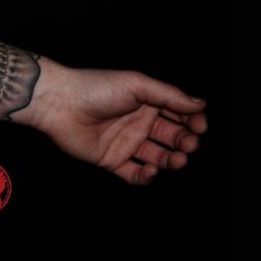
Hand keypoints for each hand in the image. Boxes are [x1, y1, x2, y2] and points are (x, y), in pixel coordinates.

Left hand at [13, 58, 208, 184]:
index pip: (178, 113)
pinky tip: (150, 169)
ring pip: (158, 157)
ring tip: (176, 159)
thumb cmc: (97, 88)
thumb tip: (200, 104)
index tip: (200, 126)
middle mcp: (138, 122)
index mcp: (146, 101)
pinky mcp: (112, 160)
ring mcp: (126, 142)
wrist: (60, 104)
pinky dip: (146, 176)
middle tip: (189, 144)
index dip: (192, 121)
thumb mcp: (137, 85)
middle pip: (172, 136)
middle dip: (185, 142)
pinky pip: (134, 174)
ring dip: (172, 160)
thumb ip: (169, 96)